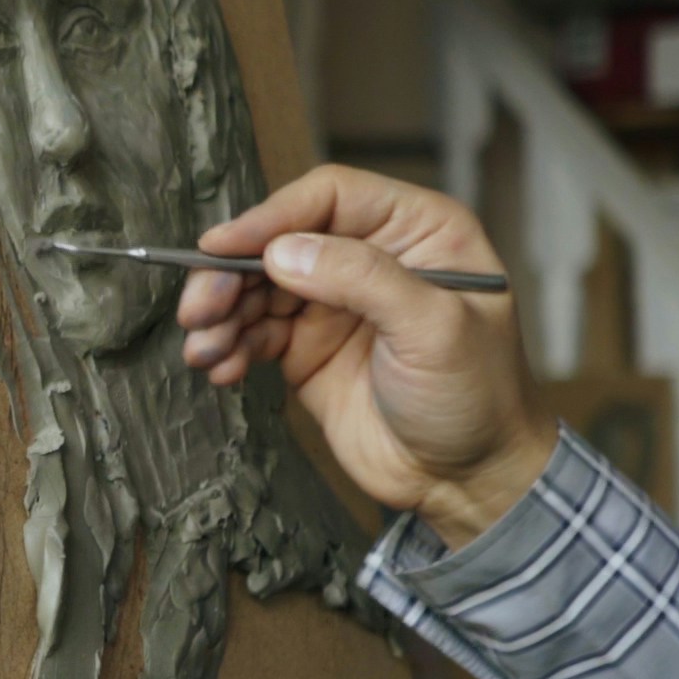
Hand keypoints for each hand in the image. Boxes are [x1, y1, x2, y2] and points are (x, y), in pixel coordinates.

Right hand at [173, 164, 555, 545]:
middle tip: (200, 308)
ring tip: (204, 349)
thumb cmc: (478, 398)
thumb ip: (363, 279)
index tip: (224, 247)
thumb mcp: (434, 330)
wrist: (469, 481)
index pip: (331, 197)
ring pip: (258, 287)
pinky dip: (228, 347)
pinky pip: (254, 334)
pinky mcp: (308, 349)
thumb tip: (284, 252)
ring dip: (222, 314)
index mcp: (417, 231)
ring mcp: (335, 304)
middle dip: (232, 273)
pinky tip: (219, 368)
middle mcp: (371, 257)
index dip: (273, 216)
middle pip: (281, 240)